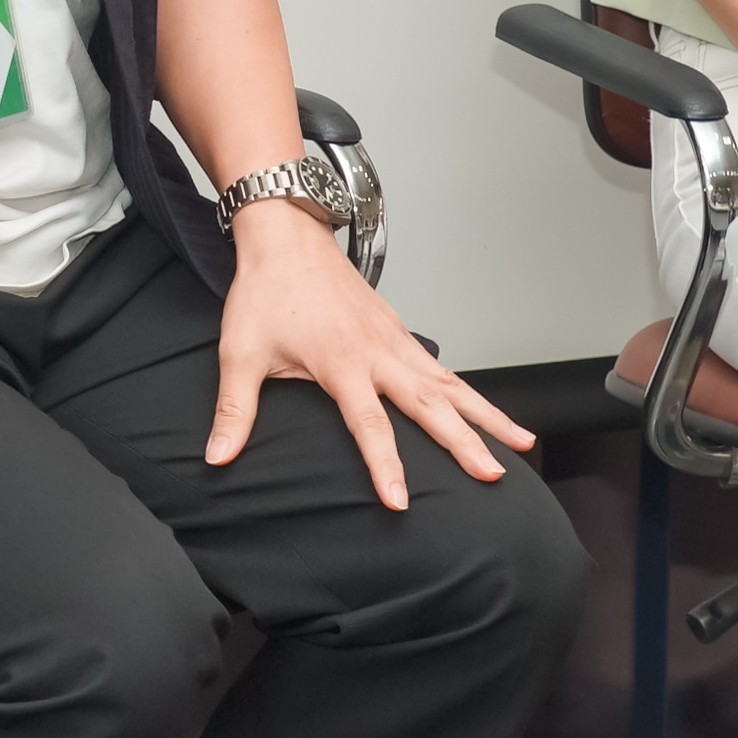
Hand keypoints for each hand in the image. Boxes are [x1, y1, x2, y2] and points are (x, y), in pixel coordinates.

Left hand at [209, 206, 532, 508]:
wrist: (285, 236)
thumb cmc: (265, 292)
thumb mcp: (240, 353)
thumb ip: (234, 409)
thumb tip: (217, 456)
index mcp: (342, 363)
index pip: (370, 425)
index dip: (385, 465)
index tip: (400, 501)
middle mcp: (377, 352)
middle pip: (431, 405)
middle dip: (465, 442)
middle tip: (492, 475)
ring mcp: (393, 340)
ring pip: (449, 384)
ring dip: (486, 414)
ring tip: (521, 443)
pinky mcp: (396, 330)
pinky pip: (440, 367)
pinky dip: (467, 390)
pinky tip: (483, 410)